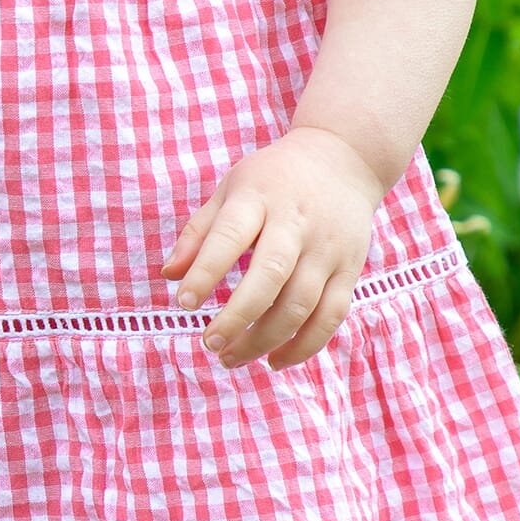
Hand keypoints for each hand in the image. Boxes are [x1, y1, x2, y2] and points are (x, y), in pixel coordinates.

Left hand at [159, 125, 385, 370]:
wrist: (344, 160)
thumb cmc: (274, 179)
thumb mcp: (231, 188)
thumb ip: (199, 232)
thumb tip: (169, 276)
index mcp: (260, 197)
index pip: (230, 237)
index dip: (205, 272)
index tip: (184, 303)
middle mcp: (297, 222)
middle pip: (270, 276)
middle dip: (237, 317)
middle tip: (209, 343)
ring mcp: (328, 248)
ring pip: (301, 305)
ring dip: (264, 340)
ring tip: (231, 358)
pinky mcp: (350, 269)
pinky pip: (330, 317)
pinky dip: (304, 346)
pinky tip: (275, 360)